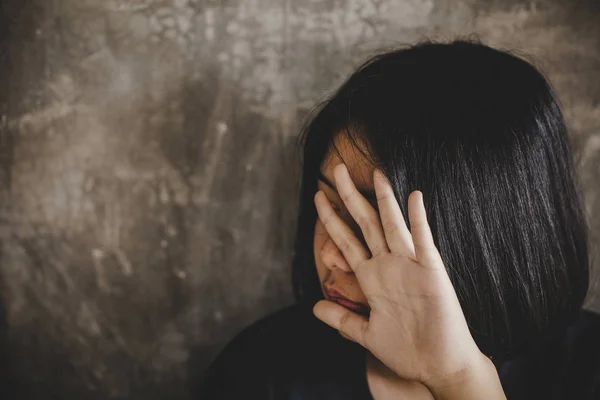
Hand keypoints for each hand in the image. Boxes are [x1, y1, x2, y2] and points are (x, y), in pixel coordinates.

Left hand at [312, 163, 496, 392]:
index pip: (346, 240)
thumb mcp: (366, 333)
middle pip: (365, 223)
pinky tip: (414, 197)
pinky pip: (424, 241)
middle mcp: (388, 265)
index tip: (318, 196)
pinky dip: (418, 219)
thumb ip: (342, 319)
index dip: (331, 218)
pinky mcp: (432, 272)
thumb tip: (314, 306)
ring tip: (375, 173)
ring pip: (392, 225)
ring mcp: (410, 266)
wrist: (438, 366)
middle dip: (350, 196)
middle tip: (336, 169)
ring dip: (384, 199)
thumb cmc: (406, 351)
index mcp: (371, 277)